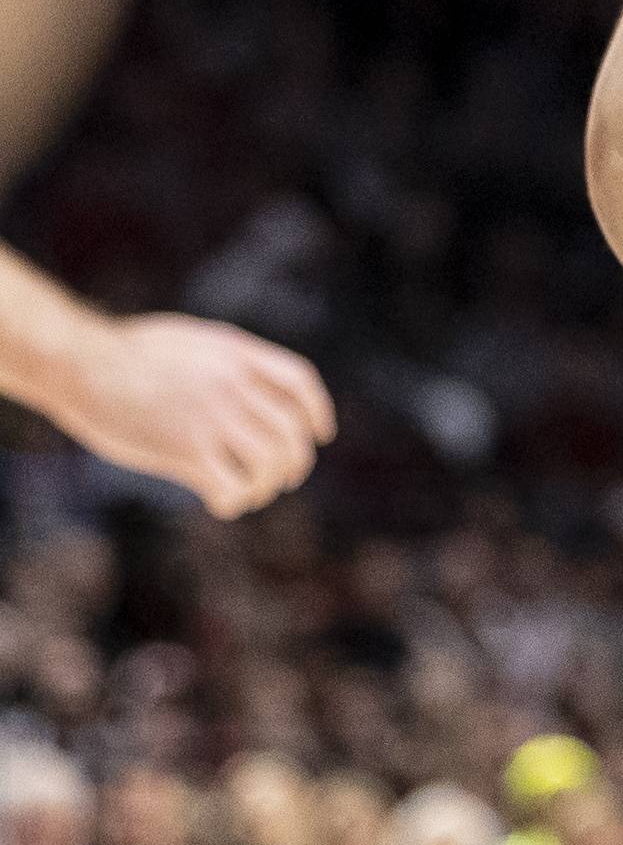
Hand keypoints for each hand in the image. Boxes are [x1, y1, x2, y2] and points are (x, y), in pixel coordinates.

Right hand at [48, 311, 334, 515]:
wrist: (79, 364)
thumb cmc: (122, 353)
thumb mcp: (189, 341)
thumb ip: (224, 361)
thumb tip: (248, 386)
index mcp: (237, 352)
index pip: (299, 382)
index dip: (317, 411)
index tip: (321, 435)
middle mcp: (233, 383)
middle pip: (290, 432)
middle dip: (294, 462)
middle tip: (284, 479)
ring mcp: (212, 416)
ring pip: (268, 463)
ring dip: (265, 486)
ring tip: (249, 493)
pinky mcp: (185, 449)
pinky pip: (232, 485)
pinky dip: (235, 501)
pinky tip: (222, 503)